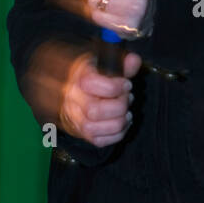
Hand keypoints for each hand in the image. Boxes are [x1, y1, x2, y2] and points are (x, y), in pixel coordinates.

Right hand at [22, 40, 142, 147]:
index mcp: (77, 77)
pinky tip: (123, 123)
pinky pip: (97, 141)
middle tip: (127, 98)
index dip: (114, 86)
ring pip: (93, 129)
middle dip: (119, 106)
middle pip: (94, 110)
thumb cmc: (91, 73)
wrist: (69, 86)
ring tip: (127, 112)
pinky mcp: (80, 132)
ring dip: (118, 123)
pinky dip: (116, 135)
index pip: (91, 84)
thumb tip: (134, 61)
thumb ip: (121, 62)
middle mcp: (72, 98)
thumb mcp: (104, 62)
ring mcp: (74, 117)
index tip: (126, 84)